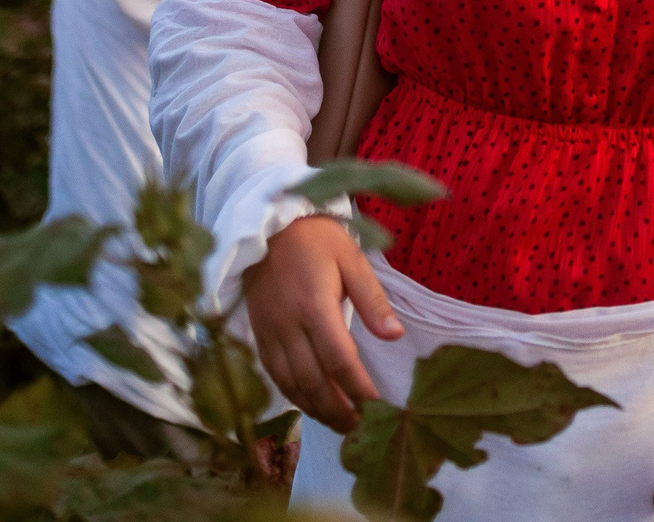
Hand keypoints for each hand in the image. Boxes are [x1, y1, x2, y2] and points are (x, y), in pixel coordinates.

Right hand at [240, 214, 402, 432]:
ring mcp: (269, 332)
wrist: (267, 224)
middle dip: (338, 410)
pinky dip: (292, 395)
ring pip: (290, 384)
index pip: (339, 360)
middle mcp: (287, 325)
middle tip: (361, 428)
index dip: (359, 389)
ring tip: (340, 423)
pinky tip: (310, 404)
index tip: (379, 406)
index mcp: (313, 305)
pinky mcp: (258, 334)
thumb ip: (372, 299)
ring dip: (315, 409)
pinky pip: (274, 375)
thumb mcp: (352, 258)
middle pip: (312, 381)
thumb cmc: (316, 238)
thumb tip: (395, 336)